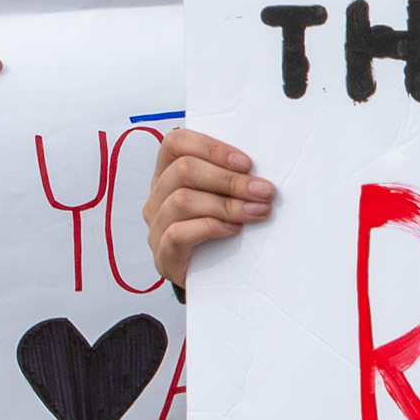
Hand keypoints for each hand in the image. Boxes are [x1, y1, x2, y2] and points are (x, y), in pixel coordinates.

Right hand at [143, 126, 271, 291]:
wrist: (213, 276)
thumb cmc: (222, 227)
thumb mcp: (225, 195)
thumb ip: (232, 176)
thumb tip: (260, 167)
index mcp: (168, 172)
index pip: (177, 143)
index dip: (212, 148)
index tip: (247, 163)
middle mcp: (157, 196)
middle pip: (183, 170)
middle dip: (230, 180)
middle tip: (263, 191)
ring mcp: (156, 226)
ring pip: (181, 200)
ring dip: (226, 204)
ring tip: (257, 212)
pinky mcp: (163, 255)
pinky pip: (178, 234)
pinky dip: (210, 228)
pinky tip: (234, 229)